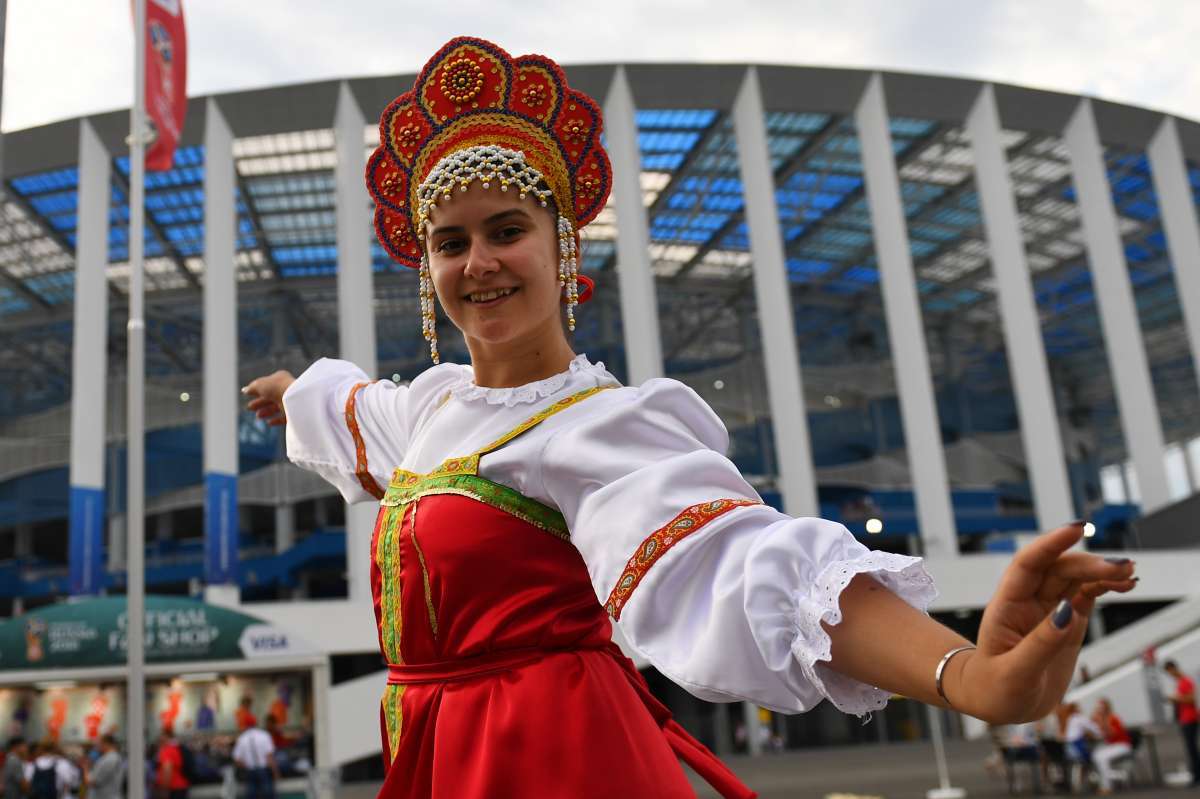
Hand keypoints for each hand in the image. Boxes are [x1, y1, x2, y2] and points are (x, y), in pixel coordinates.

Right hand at [242, 370, 295, 426]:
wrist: (295, 399)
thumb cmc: (277, 388)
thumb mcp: (260, 385)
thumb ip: (252, 388)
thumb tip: (244, 390)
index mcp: (281, 379)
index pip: (267, 385)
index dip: (257, 390)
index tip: (247, 395)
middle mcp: (287, 390)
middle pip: (271, 397)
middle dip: (259, 403)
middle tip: (249, 408)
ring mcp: (292, 402)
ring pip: (277, 407)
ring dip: (266, 411)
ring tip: (258, 416)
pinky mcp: (295, 414)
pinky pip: (285, 418)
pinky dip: (276, 420)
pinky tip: (269, 423)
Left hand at [958, 523, 1136, 722]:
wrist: (999, 702)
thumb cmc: (995, 687)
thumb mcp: (1015, 673)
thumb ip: (1041, 644)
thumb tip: (1069, 612)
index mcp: (1006, 607)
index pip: (1027, 565)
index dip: (1050, 544)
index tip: (1075, 530)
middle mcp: (1027, 601)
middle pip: (1058, 569)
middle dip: (1088, 564)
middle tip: (1121, 568)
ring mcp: (1048, 609)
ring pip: (1075, 579)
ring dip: (1101, 572)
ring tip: (1129, 573)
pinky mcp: (1066, 621)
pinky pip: (1086, 596)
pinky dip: (1105, 587)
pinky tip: (1125, 584)